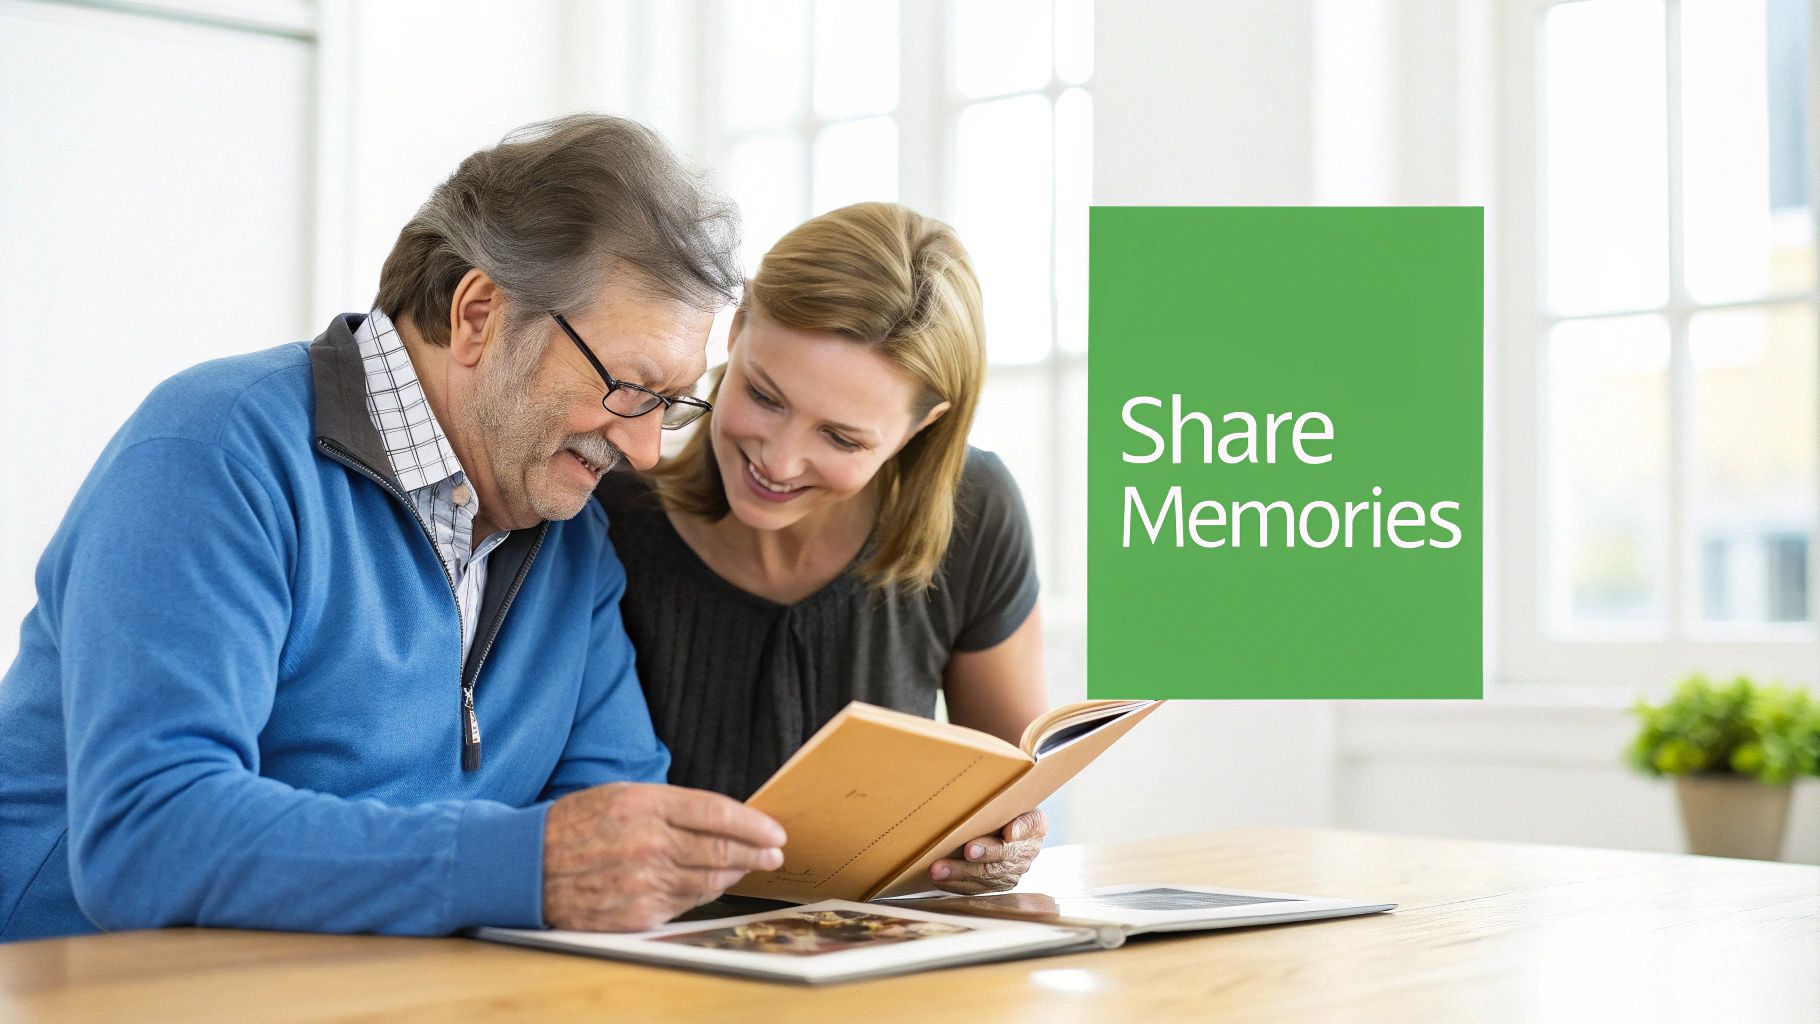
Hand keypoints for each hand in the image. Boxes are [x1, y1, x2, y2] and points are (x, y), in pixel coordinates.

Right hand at [542, 782, 785, 931]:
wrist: (526, 866)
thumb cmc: (576, 825)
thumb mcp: (621, 796)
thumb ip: (670, 807)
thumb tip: (720, 821)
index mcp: (645, 805)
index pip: (716, 814)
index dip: (753, 824)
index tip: (775, 832)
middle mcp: (649, 843)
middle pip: (721, 850)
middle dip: (756, 853)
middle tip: (775, 854)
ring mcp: (644, 882)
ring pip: (708, 880)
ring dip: (734, 873)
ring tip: (749, 867)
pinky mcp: (639, 914)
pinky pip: (685, 904)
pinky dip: (704, 893)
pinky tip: (713, 884)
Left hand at [928, 808, 1045, 893]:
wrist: (994, 823)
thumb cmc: (995, 808)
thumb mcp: (1002, 798)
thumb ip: (1001, 801)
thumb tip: (1004, 824)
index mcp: (1034, 824)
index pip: (1030, 825)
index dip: (1020, 830)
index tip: (1008, 833)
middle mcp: (1027, 850)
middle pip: (1006, 855)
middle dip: (985, 854)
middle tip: (967, 851)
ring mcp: (1013, 870)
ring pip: (989, 876)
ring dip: (962, 872)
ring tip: (939, 869)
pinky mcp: (998, 884)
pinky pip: (979, 888)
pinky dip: (958, 884)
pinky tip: (941, 878)